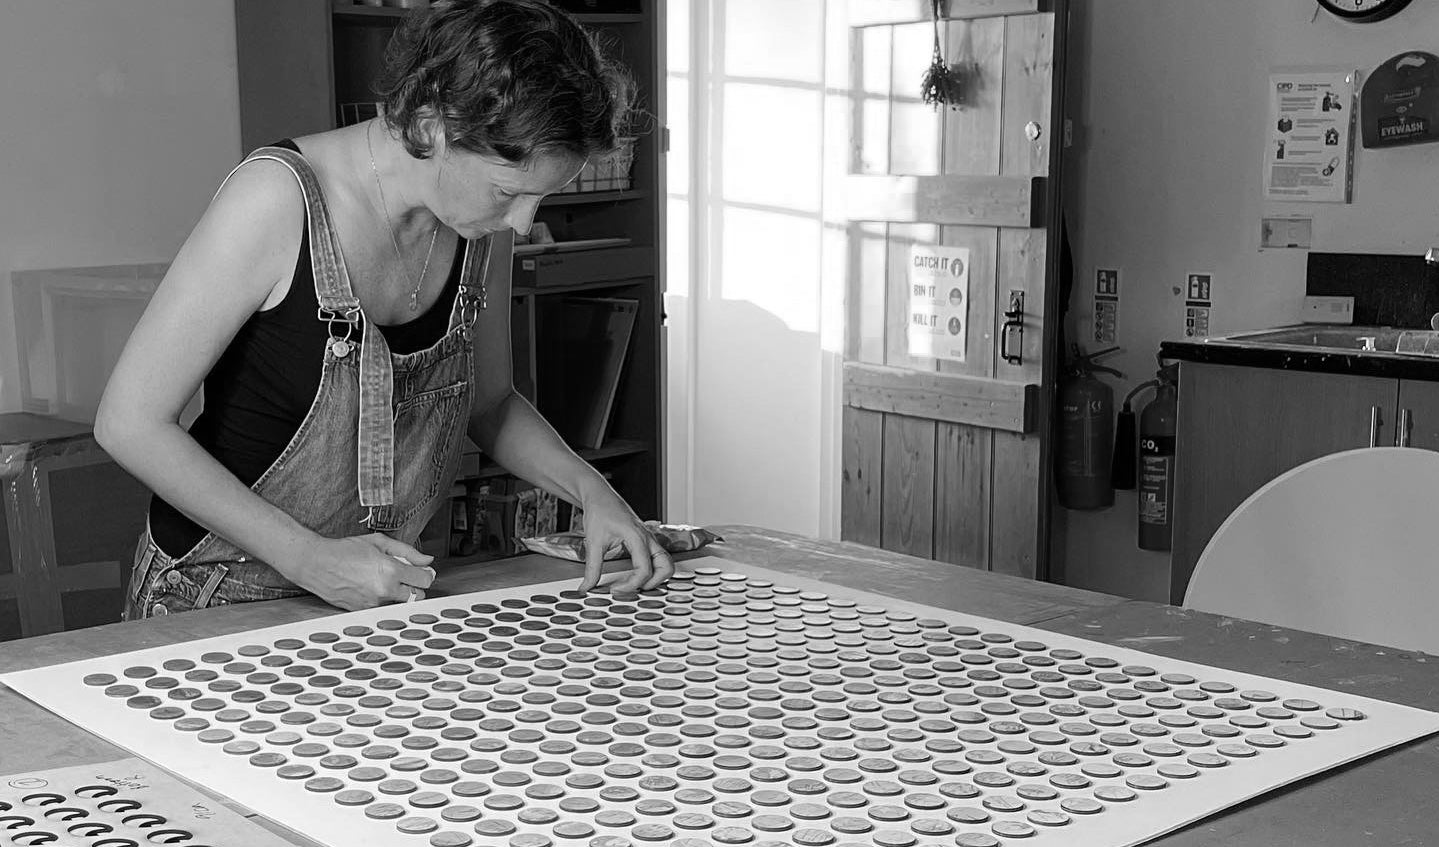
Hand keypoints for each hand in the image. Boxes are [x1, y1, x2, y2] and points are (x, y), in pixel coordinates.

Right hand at [289, 533, 435, 611]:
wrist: (316, 564)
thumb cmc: (344, 550)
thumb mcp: (379, 542)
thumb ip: (408, 552)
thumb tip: (427, 560)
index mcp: (390, 571)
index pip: (424, 580)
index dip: (426, 574)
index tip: (422, 570)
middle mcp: (383, 590)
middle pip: (417, 597)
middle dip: (414, 586)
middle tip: (405, 576)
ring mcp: (373, 604)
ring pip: (399, 603)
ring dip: (398, 593)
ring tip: (382, 579)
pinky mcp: (362, 611)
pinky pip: (382, 608)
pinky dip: (382, 599)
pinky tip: (371, 586)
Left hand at [577, 490, 673, 593]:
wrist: (600, 496)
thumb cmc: (600, 511)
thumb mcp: (594, 542)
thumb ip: (592, 569)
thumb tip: (587, 587)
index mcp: (637, 537)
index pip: (644, 570)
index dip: (631, 585)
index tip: (615, 590)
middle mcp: (648, 538)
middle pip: (666, 567)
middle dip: (653, 583)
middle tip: (633, 589)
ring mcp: (649, 539)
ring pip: (666, 563)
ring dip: (656, 577)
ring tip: (636, 584)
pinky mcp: (646, 541)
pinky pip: (658, 558)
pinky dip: (652, 570)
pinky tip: (635, 574)